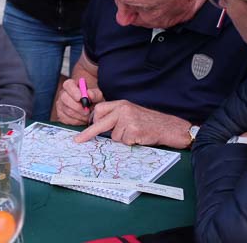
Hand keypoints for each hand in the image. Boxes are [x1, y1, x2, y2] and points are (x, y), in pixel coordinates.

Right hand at [55, 78, 104, 124]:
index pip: (68, 84)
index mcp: (71, 85)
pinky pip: (66, 119)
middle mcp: (63, 93)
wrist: (91, 110)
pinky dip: (76, 121)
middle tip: (87, 111)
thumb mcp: (97, 96)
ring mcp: (60, 104)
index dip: (73, 91)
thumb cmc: (93, 101)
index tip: (80, 98)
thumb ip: (95, 94)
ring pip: (67, 110)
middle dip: (77, 106)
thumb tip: (89, 94)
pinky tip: (82, 120)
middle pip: (65, 98)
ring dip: (79, 115)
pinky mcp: (60, 115)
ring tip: (87, 116)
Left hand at [74, 100, 191, 147]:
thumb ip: (116, 117)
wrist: (168, 127)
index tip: (82, 130)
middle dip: (88, 133)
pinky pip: (123, 141)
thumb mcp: (130, 113)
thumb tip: (97, 128)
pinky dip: (129, 142)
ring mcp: (128, 120)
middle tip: (78, 140)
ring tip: (134, 134)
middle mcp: (123, 109)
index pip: (99, 110)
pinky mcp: (134, 130)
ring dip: (121, 139)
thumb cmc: (148, 122)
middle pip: (100, 122)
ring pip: (113, 136)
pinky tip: (139, 137)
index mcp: (121, 104)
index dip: (92, 121)